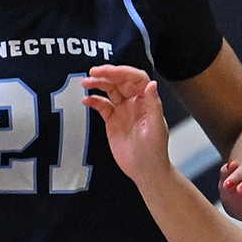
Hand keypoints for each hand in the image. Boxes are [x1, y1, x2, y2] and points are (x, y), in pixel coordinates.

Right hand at [81, 66, 172, 182]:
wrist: (145, 171)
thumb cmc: (155, 152)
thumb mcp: (156, 128)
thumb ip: (153, 105)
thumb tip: (152, 84)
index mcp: (148, 101)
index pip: (136, 78)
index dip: (123, 71)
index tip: (109, 71)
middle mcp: (135, 102)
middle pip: (121, 81)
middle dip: (107, 74)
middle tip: (92, 72)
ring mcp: (123, 110)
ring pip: (110, 90)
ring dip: (98, 84)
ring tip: (85, 83)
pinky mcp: (112, 120)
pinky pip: (101, 105)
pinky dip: (93, 101)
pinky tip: (86, 100)